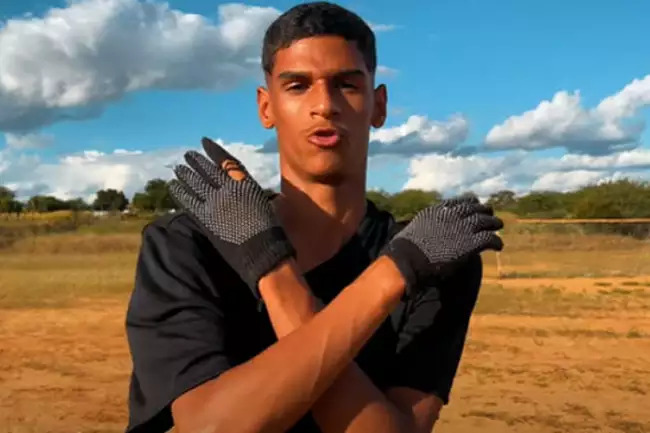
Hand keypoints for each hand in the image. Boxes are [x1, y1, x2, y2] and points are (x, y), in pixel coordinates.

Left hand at [169, 137, 294, 297]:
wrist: (262, 252)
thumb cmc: (272, 232)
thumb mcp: (268, 206)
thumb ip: (257, 195)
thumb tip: (257, 193)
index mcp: (246, 184)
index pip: (226, 162)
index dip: (213, 151)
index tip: (204, 142)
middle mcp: (230, 189)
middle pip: (208, 170)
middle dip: (196, 161)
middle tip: (187, 156)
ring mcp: (216, 203)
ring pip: (196, 183)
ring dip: (185, 174)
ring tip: (178, 169)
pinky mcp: (206, 218)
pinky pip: (189, 201)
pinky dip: (180, 193)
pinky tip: (173, 186)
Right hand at [381, 196, 503, 296]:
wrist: (407, 259)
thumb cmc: (404, 249)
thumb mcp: (414, 228)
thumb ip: (425, 225)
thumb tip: (425, 230)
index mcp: (437, 210)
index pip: (458, 202)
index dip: (468, 204)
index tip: (473, 205)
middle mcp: (451, 215)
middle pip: (474, 208)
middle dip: (484, 210)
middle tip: (490, 214)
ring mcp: (462, 227)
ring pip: (485, 220)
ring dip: (493, 223)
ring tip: (498, 226)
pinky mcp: (470, 243)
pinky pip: (489, 238)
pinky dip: (496, 241)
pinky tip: (498, 246)